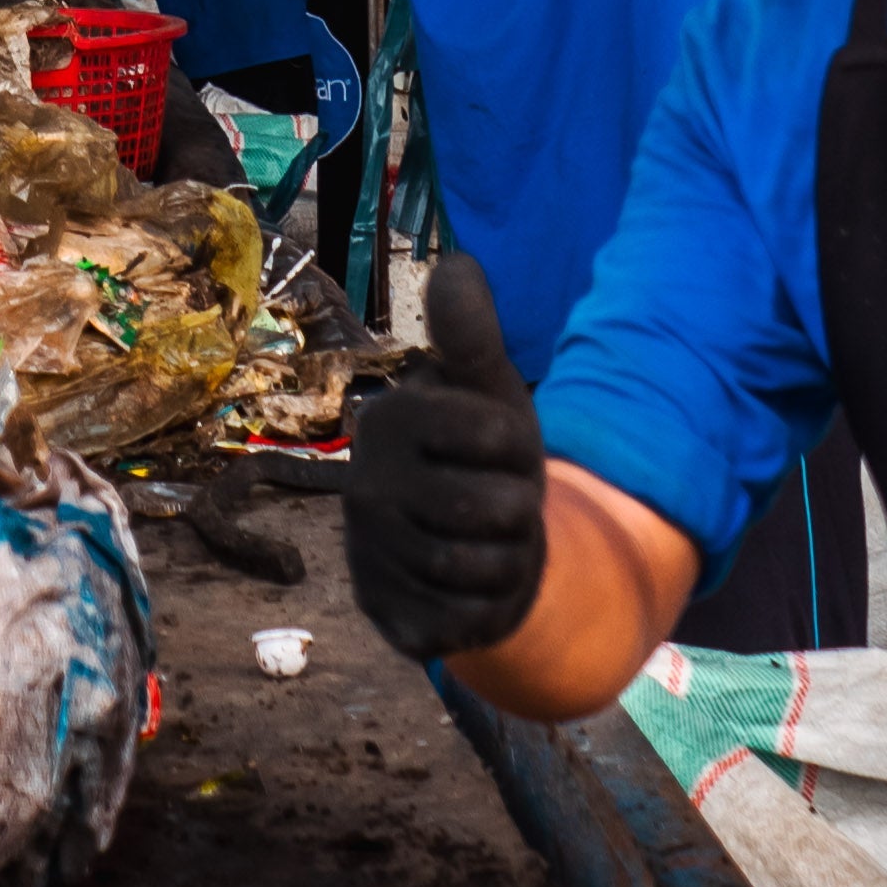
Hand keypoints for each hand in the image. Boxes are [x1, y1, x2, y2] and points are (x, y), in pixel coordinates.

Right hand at [345, 253, 548, 657]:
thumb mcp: (490, 393)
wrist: (469, 545)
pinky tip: (471, 592)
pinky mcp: (381, 613)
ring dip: (508, 565)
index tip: (500, 451)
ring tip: (490, 547)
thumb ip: (474, 335)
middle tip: (500, 507)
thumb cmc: (483, 457)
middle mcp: (365, 485)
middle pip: (495, 511)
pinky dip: (484, 613)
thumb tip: (456, 262)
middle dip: (520, 514)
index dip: (522, 451)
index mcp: (392, 421)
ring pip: (481, 572)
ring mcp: (368, 553)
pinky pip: (460, 624)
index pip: (502, 437)